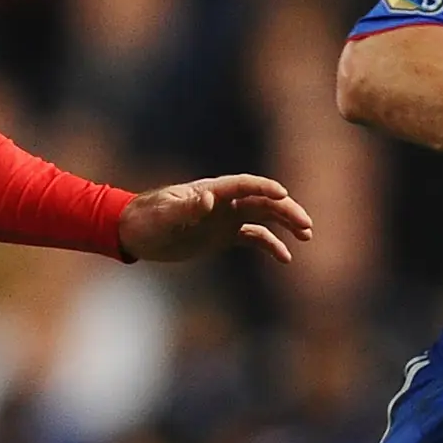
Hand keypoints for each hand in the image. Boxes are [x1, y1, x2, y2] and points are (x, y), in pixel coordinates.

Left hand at [118, 174, 313, 263]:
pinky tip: (286, 257)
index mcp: (212, 191)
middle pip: (262, 201)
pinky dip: (270, 244)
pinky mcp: (223, 235)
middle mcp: (224, 202)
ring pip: (264, 216)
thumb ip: (185, 207)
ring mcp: (226, 218)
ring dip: (285, 224)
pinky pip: (253, 237)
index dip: (265, 188)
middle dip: (286, 211)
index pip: (245, 186)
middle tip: (306, 226)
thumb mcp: (164, 215)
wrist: (135, 232)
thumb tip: (208, 200)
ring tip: (306, 235)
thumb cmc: (146, 219)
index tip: (284, 195)